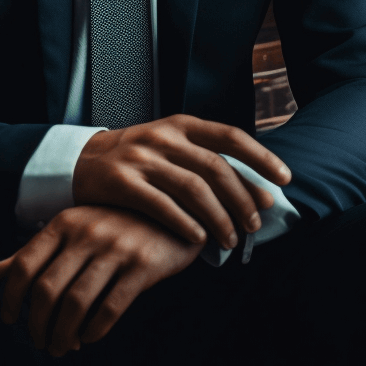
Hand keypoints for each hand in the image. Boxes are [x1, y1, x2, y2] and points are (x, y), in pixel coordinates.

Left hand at [0, 206, 201, 355]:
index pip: (25, 265)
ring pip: (76, 304)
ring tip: (62, 348)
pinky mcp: (143, 265)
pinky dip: (94, 331)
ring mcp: (116, 248)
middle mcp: (87, 233)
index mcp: (65, 222)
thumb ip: (37, 251)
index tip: (9, 319)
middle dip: (37, 326)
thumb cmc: (116, 224)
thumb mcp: (75, 228)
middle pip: (47, 291)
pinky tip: (90, 337)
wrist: (175, 211)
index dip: (10, 298)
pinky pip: (110, 308)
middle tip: (40, 343)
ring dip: (63, 335)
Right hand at [72, 113, 291, 251]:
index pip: (230, 136)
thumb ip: (205, 159)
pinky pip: (161, 206)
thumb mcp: (170, 145)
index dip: (260, 157)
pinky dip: (184, 224)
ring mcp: (142, 158)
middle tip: (255, 224)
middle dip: (242, 198)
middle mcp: (164, 137)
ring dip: (218, 217)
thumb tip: (256, 188)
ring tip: (231, 240)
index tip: (284, 179)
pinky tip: (198, 240)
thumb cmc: (137, 158)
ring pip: (192, 189)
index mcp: (182, 125)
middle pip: (215, 167)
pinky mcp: (122, 182)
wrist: (81, 161)